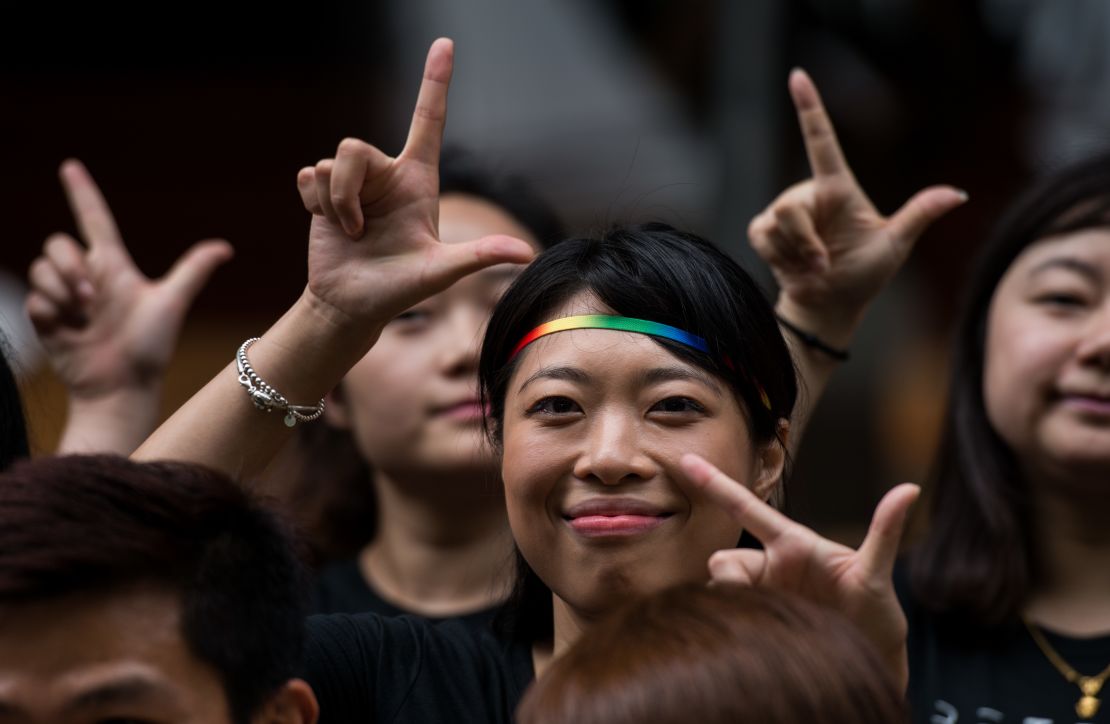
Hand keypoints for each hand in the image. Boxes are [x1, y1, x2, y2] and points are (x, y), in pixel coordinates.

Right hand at [25, 159, 232, 398]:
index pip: (94, 219)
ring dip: (60, 290)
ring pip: (41, 268)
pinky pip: (33, 299)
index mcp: (114, 267)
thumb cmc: (150, 349)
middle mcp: (87, 277)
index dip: (82, 192)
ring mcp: (64, 298)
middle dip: (69, 264)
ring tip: (83, 315)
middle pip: (57, 243)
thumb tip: (226, 246)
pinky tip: (69, 330)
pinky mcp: (46, 319)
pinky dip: (50, 311)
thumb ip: (193, 271)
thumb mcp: (171, 304)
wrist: (122, 387)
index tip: (70, 166)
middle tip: (91, 296)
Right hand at [295, 38, 534, 331]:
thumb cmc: (399, 289)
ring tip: (351, 233)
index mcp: (418, 180)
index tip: (445, 43)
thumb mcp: (441, 272)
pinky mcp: (323, 192)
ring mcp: (354, 183)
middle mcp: (386, 174)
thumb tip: (526, 254)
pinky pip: (308, 177)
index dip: (435, 81)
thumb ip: (478, 256)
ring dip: (334, 205)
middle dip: (346, 188)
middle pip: (353, 146)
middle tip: (359, 227)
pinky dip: (315, 206)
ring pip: (329, 163)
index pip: (428, 121)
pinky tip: (330, 227)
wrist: (350, 305)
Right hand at [680, 453, 918, 689]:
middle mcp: (769, 568)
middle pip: (724, 562)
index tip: (686, 459)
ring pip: (721, 592)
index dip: (716, 483)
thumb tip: (910, 488)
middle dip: (730, 580)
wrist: (867, 661)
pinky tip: (754, 640)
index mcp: (791, 545)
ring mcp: (758, 596)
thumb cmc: (873, 612)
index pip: (745, 509)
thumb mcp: (875, 573)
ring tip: (777, 628)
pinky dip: (731, 624)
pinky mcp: (753, 624)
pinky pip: (728, 618)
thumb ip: (885, 532)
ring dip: (738, 609)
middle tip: (755, 603)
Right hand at [749, 69, 966, 332]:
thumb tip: (958, 193)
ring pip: (777, 222)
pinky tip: (793, 268)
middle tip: (823, 263)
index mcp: (838, 188)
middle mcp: (808, 194)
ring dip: (796, 254)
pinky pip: (762, 236)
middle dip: (806, 241)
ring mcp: (783, 212)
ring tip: (812, 267)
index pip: (821, 141)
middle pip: (792, 207)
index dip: (809, 107)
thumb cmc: (864, 275)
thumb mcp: (895, 244)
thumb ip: (919, 214)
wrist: (831, 304)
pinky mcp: (763, 230)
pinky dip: (779, 258)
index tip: (798, 76)